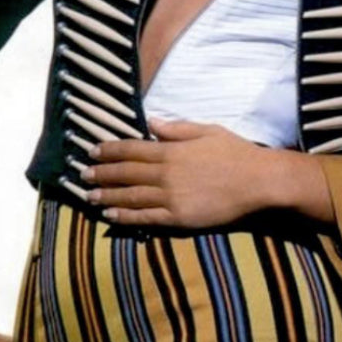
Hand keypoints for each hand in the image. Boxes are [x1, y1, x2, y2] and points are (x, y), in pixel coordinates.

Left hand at [81, 118, 275, 228]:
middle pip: (125, 174)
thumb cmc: (236, 153)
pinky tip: (111, 215)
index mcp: (171, 151)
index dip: (109, 151)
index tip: (92, 152)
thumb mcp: (207, 131)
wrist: (259, 181)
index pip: (131, 150)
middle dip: (101, 174)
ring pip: (130, 197)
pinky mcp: (179, 218)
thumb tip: (152, 123)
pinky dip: (125, 216)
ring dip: (107, 197)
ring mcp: (171, 197)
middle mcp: (166, 173)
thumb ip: (177, 129)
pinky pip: (145, 218)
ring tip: (89, 196)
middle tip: (82, 175)